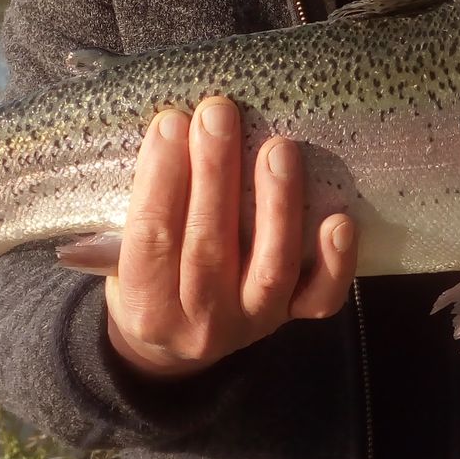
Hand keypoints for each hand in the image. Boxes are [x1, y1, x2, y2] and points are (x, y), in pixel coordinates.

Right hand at [104, 97, 357, 379]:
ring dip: (276, 204)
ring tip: (278, 148)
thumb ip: (130, 211)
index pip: (152, 238)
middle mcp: (201, 322)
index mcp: (147, 306)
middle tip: (218, 113)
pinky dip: (334, 262)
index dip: (161, 177)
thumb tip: (143, 138)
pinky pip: (321, 297)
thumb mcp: (120, 256)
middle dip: (214, 172)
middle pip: (209, 246)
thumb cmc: (150, 278)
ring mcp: (253, 322)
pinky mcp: (294, 318)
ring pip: (271, 267)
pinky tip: (339, 220)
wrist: (177, 344)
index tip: (170, 122)